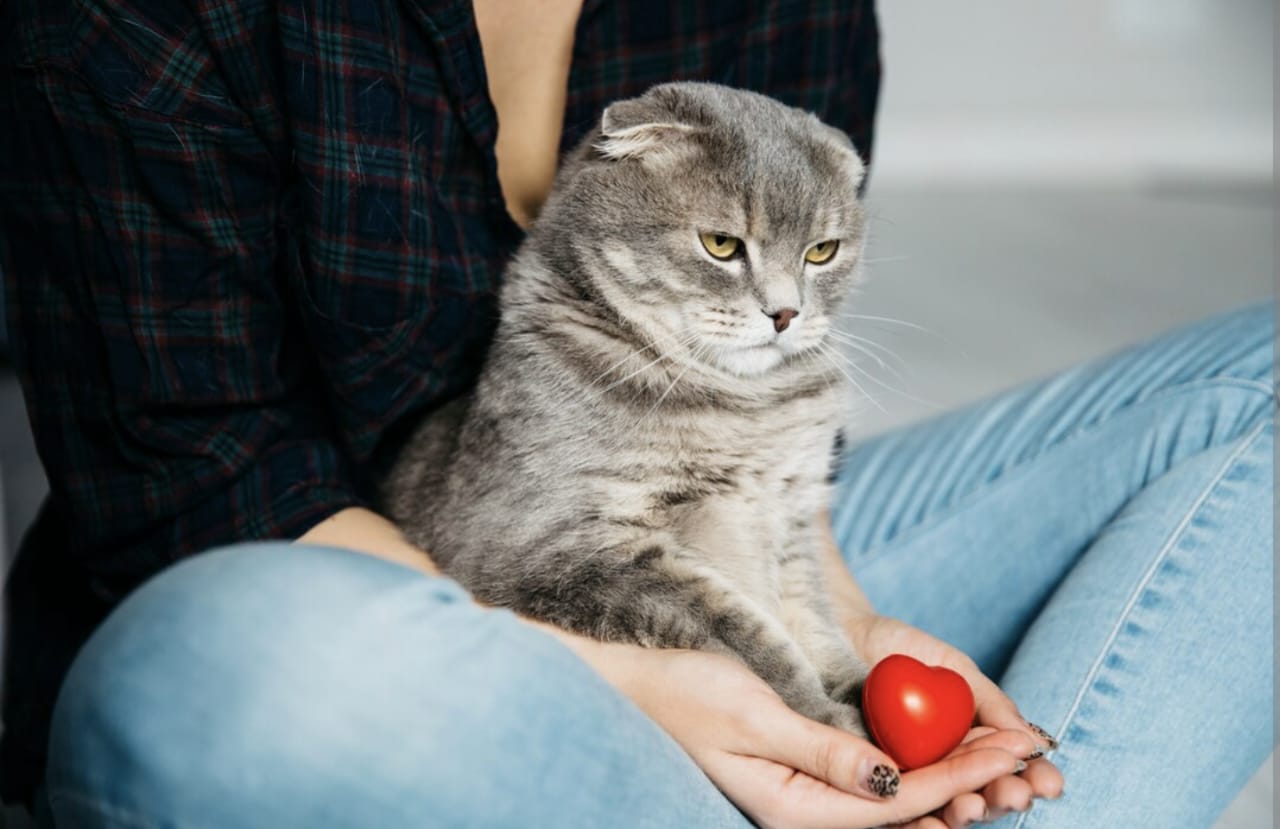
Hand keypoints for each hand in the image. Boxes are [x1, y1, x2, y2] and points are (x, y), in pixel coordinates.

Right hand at [545, 627, 1027, 828]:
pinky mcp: (807, 757)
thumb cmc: (681, 684)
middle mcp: (805, 805)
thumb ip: (821, 752)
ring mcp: (807, 783)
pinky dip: (922, 757)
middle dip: (972, 781)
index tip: (1013, 745)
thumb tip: (891, 784)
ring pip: (898, 794)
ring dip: (955, 773)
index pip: (896, 802)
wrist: (634, 662)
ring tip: (1008, 750)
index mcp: (790, 808)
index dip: (960, 775)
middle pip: (908, 808)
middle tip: (1030, 750)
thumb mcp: (750, 715)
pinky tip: (954, 743)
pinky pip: (878, 770)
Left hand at [844, 614, 1064, 826]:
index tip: (1048, 782)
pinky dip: (914, 817)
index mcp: (970, 741)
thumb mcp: (952, 667)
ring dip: (964, 810)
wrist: (836, 632)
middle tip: (1016, 795)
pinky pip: (893, 808)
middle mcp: (943, 766)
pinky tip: (933, 821)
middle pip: (980, 793)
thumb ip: (989, 701)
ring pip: (941, 805)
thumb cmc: (897, 648)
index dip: (1032, 780)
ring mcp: (906, 776)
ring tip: (972, 805)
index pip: (1007, 768)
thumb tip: (1035, 742)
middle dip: (1002, 798)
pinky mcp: (867, 784)